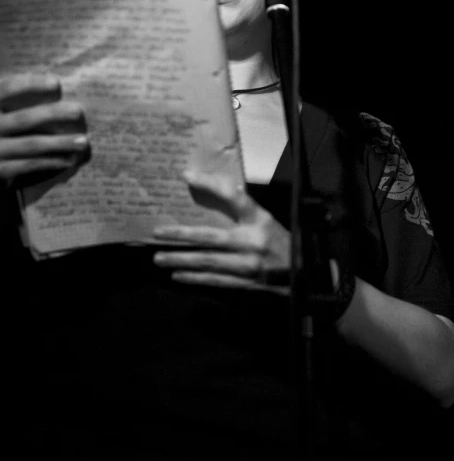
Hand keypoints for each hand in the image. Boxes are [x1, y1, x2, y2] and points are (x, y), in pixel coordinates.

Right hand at [0, 74, 88, 185]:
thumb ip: (12, 103)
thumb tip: (56, 89)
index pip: (5, 89)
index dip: (31, 84)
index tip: (57, 83)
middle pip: (24, 119)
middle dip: (54, 114)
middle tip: (78, 111)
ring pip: (32, 144)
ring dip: (61, 142)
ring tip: (83, 141)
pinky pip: (31, 164)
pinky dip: (53, 160)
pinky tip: (69, 158)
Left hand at [153, 170, 290, 294]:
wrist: (303, 272)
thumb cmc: (279, 240)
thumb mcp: (264, 218)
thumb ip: (240, 204)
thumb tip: (208, 185)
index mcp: (258, 221)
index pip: (234, 197)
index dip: (212, 185)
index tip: (187, 177)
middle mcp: (252, 242)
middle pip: (210, 237)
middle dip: (181, 236)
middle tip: (157, 234)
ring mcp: (248, 266)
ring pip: (208, 262)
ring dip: (182, 260)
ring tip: (159, 258)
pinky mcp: (247, 284)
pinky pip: (216, 280)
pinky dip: (195, 279)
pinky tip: (178, 276)